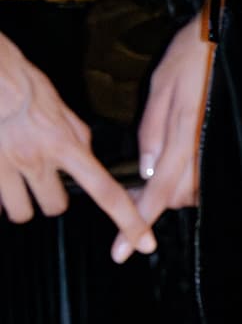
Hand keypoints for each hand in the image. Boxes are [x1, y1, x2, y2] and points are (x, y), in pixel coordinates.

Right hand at [0, 31, 155, 260]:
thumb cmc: (21, 83)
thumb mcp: (60, 108)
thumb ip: (76, 136)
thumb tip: (85, 154)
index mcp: (64, 144)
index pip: (106, 191)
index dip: (128, 220)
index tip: (144, 241)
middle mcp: (38, 160)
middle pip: (56, 207)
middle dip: (52, 197)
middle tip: (43, 179)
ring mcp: (7, 168)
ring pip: (22, 212)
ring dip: (21, 201)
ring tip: (16, 181)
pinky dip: (0, 196)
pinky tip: (2, 178)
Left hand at [120, 6, 215, 249]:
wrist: (229, 36)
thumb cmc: (192, 55)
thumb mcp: (160, 88)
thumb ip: (152, 131)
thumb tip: (146, 170)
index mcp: (184, 133)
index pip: (160, 190)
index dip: (139, 222)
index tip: (122, 250)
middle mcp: (205, 145)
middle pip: (179, 196)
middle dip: (155, 200)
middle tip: (132, 190)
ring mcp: (218, 145)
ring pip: (194, 189)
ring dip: (171, 189)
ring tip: (151, 174)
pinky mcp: (225, 141)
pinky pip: (205, 172)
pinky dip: (186, 176)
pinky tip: (174, 162)